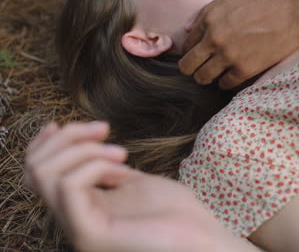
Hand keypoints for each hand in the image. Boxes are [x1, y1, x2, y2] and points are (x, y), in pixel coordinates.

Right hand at [24, 122, 259, 251]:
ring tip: (123, 154)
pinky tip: (125, 171)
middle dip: (68, 137)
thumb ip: (103, 167)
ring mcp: (79, 229)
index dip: (44, 142)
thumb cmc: (174, 211)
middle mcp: (73, 219)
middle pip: (35, 169)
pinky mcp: (90, 235)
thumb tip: (84, 143)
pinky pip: (70, 187)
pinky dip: (95, 166)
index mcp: (81, 206)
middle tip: (106, 130)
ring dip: (85, 149)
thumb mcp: (131, 180)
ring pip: (47, 174)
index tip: (63, 121)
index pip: (36, 174)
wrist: (201, 238)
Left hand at [179, 0, 298, 89]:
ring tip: (218, 74)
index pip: (186, 44)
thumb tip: (188, 30)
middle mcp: (214, 38)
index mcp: (209, 17)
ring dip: (209, 77)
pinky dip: (227, 83)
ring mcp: (229, 55)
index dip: (192, 51)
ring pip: (203, 78)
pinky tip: (234, 76)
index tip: (200, 55)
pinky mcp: (245, 69)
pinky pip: (226, 85)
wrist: (298, 7)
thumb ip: (208, 13)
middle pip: (187, 66)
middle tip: (202, 68)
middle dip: (192, 69)